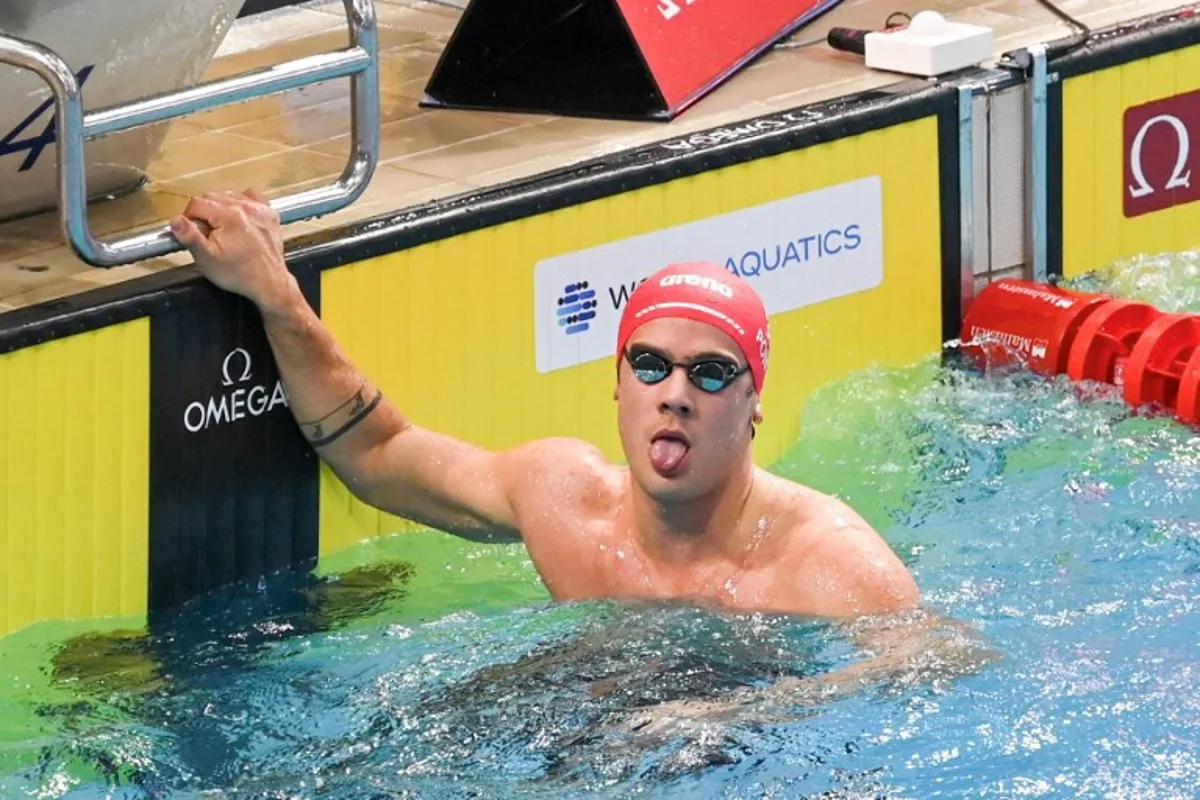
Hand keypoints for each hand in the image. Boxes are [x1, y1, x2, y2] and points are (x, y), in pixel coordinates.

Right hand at [170, 190, 295, 310]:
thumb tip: (175, 220)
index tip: (195, 232)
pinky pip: (251, 196)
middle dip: (205, 213)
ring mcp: (260, 209)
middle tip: (209, 234)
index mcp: (229, 216)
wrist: (269, 283)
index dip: (190, 218)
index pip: (196, 203)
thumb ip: (189, 236)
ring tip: (224, 229)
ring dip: (222, 208)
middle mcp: (246, 207)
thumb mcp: (207, 258)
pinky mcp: (269, 213)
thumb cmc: (239, 274)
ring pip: (229, 195)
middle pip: (212, 197)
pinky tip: (239, 218)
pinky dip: (242, 203)